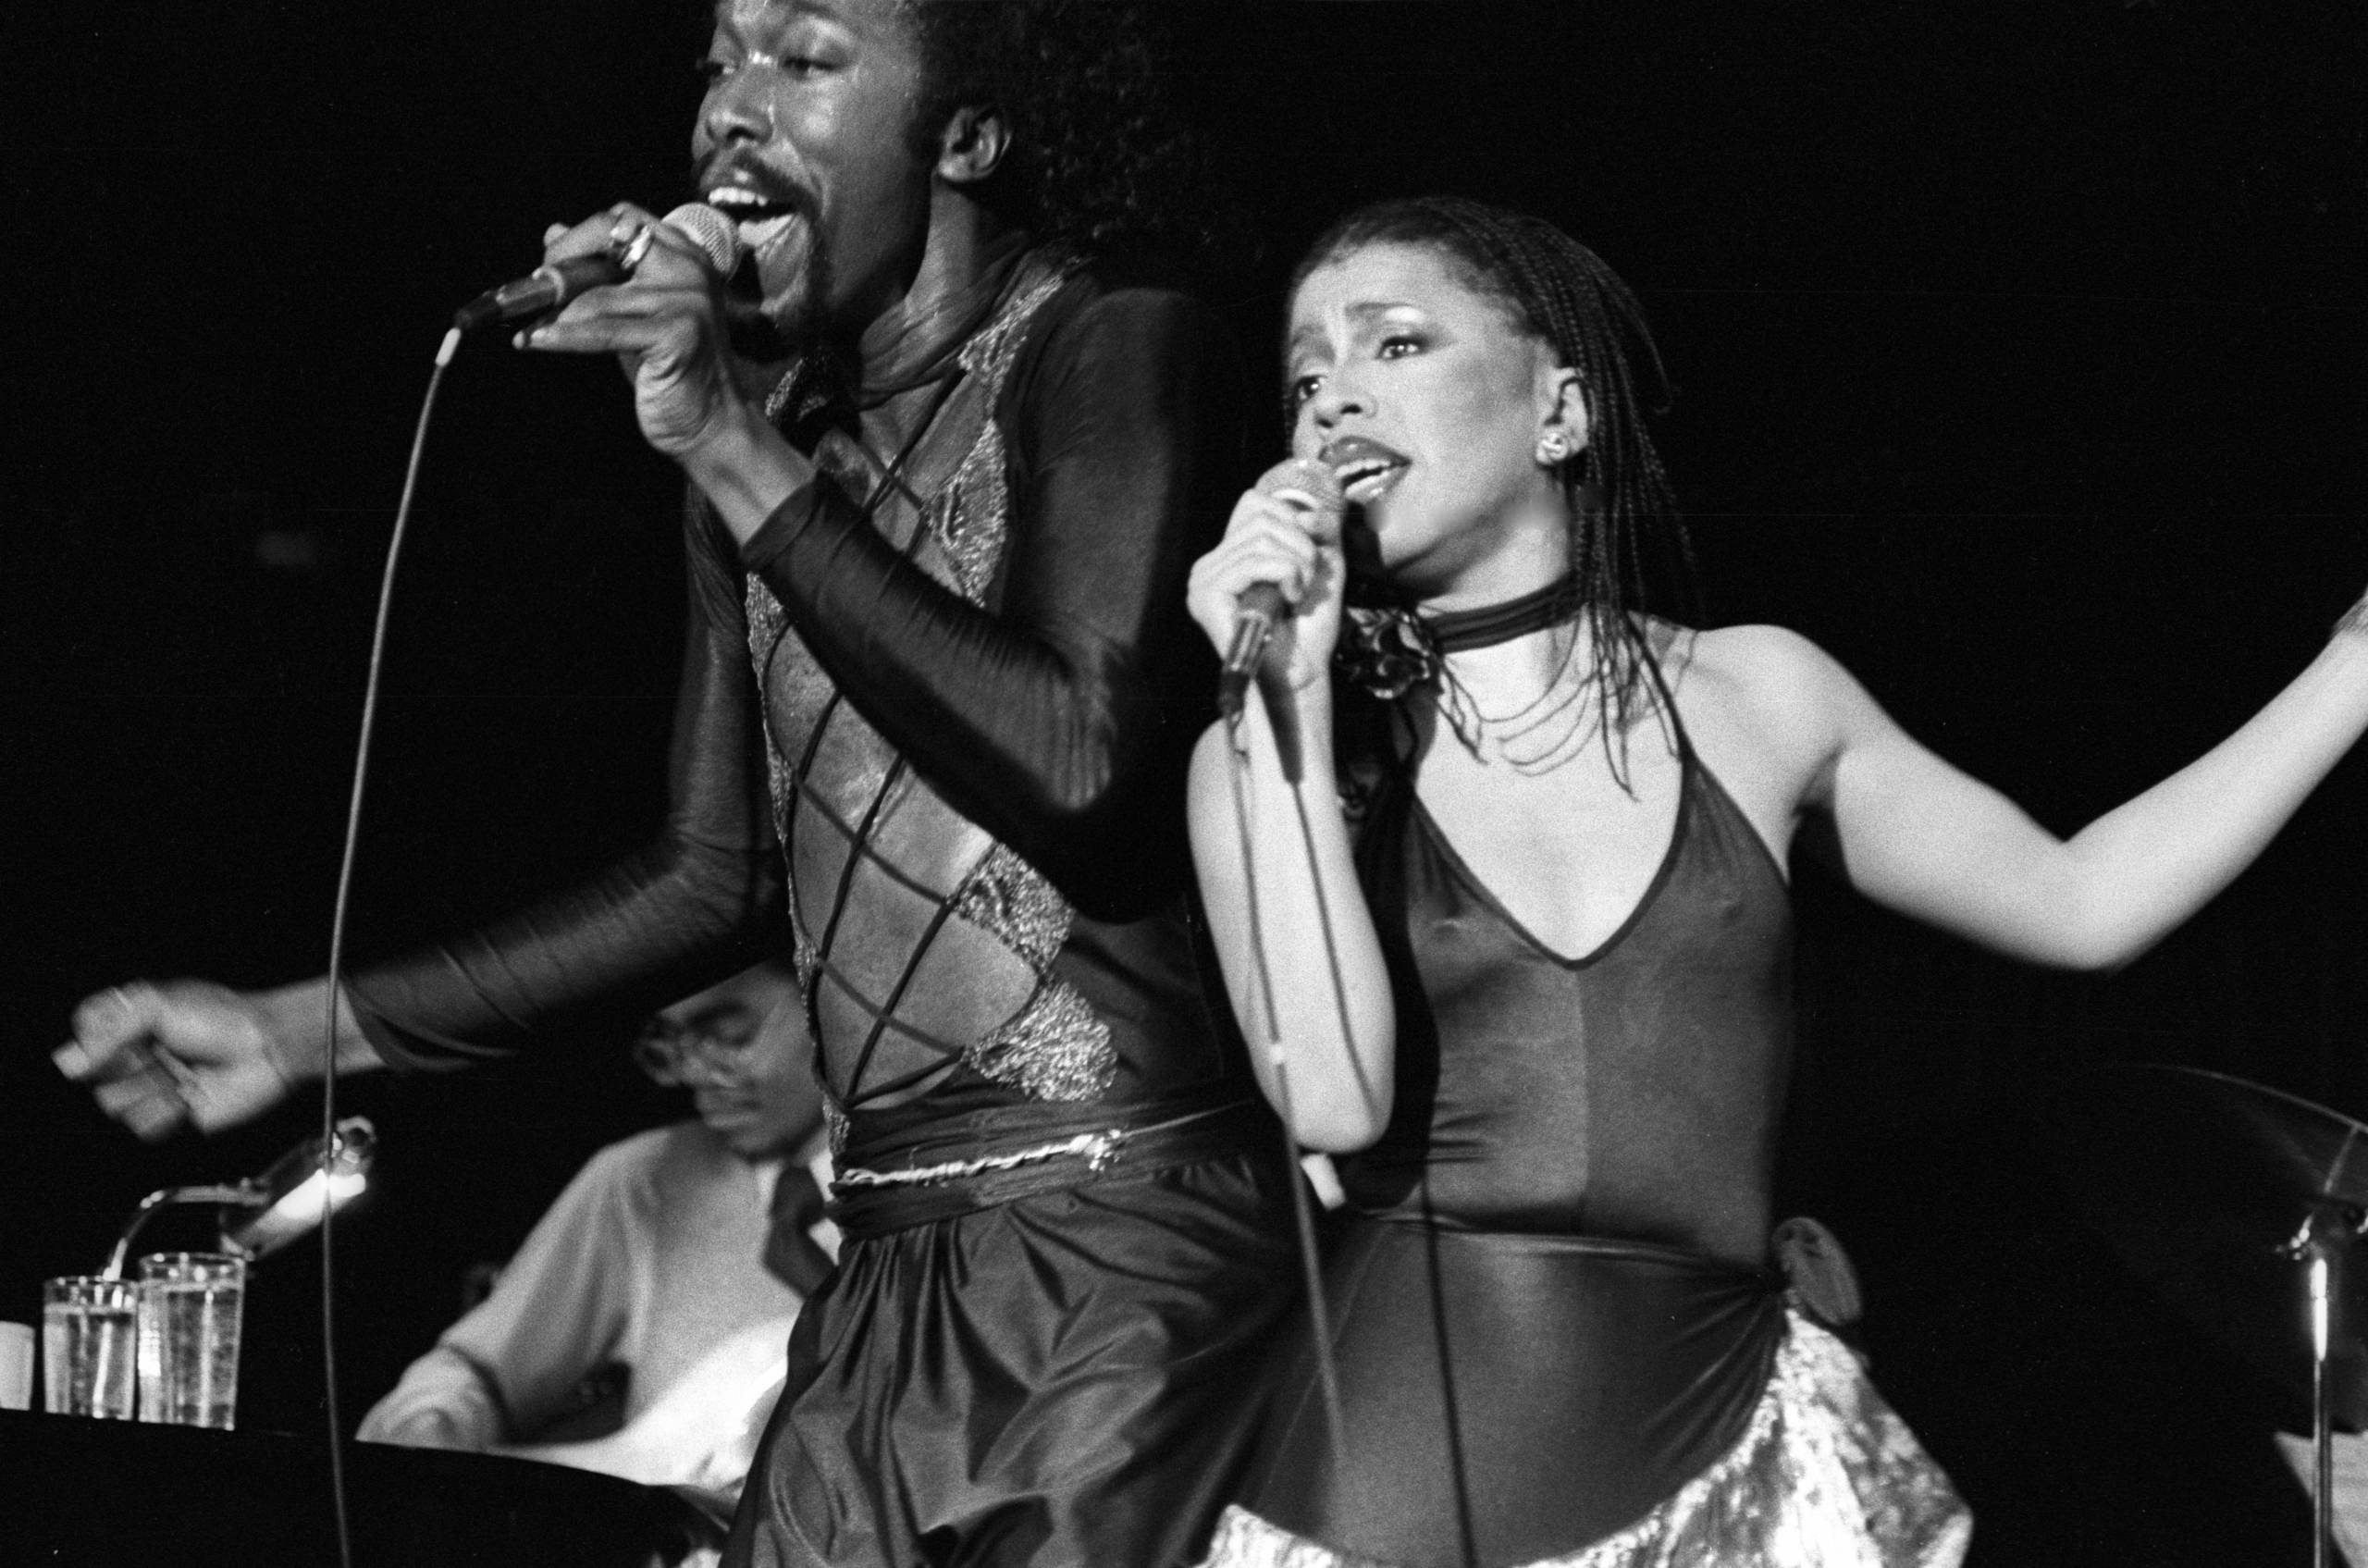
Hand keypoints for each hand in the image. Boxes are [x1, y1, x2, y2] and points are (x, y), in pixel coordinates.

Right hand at [53, 980, 300, 1140]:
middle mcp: (137, 1054)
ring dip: (148, 1089)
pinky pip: (141, 1128)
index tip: (123, 1035)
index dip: (96, 1040)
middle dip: (126, 1066)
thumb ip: (110, 1032)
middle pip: (93, 1075)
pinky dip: (165, 1113)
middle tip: (158, 1053)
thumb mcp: (160, 1008)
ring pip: (114, 1104)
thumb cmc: (226, 1018)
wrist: (268, 1048)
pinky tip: (187, 1096)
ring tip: (179, 1073)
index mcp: (132, 1022)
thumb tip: (68, 1061)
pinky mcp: (169, 1115)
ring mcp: (151, 1085)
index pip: (83, 1034)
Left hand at [519, 204, 747, 458]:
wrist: (711, 425)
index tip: (550, 267)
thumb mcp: (633, 313)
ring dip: (554, 312)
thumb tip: (552, 232)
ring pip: (598, 293)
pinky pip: (603, 330)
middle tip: (534, 291)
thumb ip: (601, 273)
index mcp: (686, 255)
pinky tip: (536, 342)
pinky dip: (563, 336)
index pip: (622, 218)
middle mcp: (691, 268)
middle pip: (611, 235)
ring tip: (528, 328)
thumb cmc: (671, 370)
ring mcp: (688, 299)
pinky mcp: (678, 334)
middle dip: (564, 260)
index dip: (579, 238)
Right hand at [1186, 480, 1346, 697]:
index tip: (1306, 561)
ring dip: (1298, 564)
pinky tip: (1287, 600)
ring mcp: (1202, 580)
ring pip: (1262, 536)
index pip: (1254, 502)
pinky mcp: (1206, 596)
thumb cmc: (1308, 627)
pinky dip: (1286, 575)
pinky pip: (1255, 561)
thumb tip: (1308, 512)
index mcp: (1228, 554)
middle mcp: (1208, 564)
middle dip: (1300, 546)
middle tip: (1306, 583)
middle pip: (1261, 516)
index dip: (1292, 521)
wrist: (1301, 674)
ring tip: (1298, 593)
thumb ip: (1319, 527)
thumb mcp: (1322, 563)